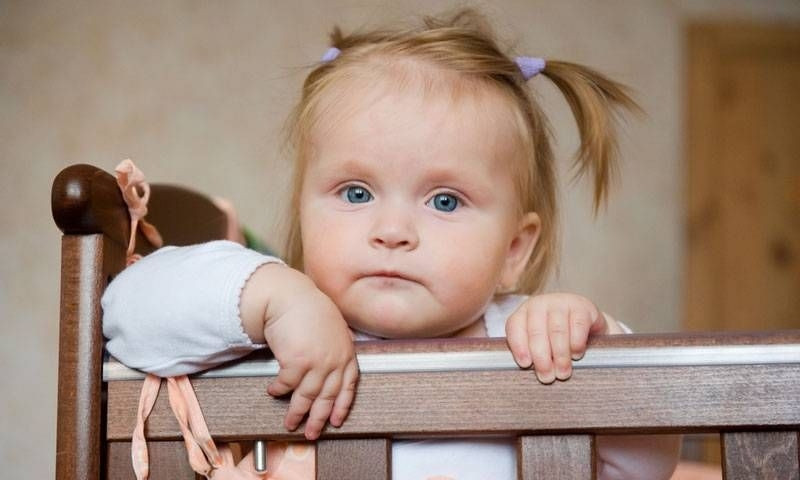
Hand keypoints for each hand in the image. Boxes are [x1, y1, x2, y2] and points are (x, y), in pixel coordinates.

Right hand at [240, 265, 357, 439]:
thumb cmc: (308, 308)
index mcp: (346, 353)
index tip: (336, 420)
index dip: (342, 406)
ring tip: (289, 423)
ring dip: (296, 413)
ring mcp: (317, 363)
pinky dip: (278, 390)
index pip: (349, 386)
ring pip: (306, 397)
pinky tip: (273, 391)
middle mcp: (335, 361)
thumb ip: (336, 346)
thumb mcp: (332, 327)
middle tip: (312, 434)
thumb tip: (334, 364)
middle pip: (327, 398)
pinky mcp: (297, 363)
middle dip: (318, 419)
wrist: (289, 296)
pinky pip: (286, 385)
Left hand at [505, 293, 619, 383]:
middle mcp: (540, 304)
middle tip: (547, 377)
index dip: (519, 347)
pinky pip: (578, 326)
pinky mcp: (582, 307)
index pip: (515, 328)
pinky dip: (576, 344)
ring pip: (557, 331)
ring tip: (562, 373)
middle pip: (536, 332)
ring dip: (560, 355)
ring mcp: (561, 303)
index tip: (525, 364)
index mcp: (523, 313)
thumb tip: (530, 373)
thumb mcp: (539, 340)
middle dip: (541, 358)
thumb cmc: (554, 334)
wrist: (582, 318)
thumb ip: (531, 352)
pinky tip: (576, 355)